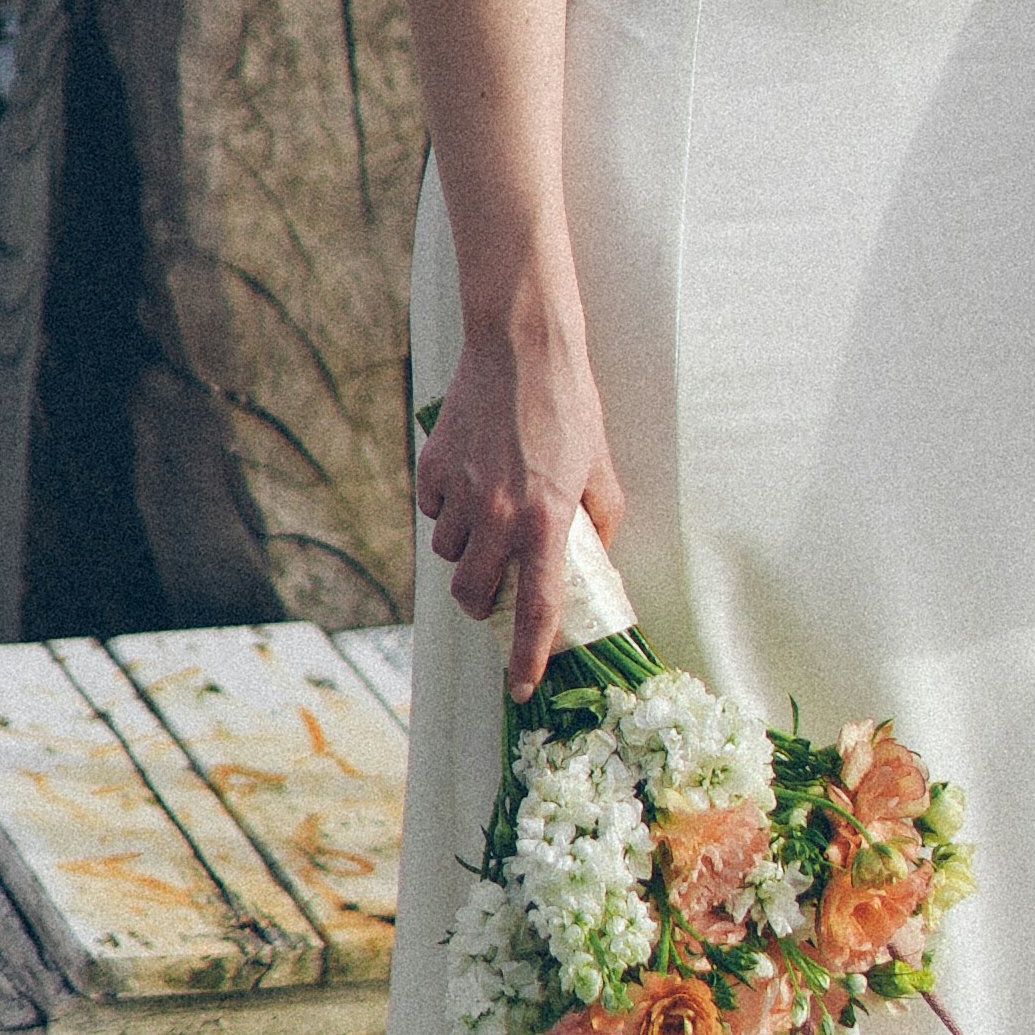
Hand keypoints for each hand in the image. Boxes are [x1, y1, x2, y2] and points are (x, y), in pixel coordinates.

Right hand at [412, 304, 626, 694]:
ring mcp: (462, 493)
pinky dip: (448, 510)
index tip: (521, 687)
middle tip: (497, 588)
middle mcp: (499, 515)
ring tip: (490, 518)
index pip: (536, 608)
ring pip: (448, 554)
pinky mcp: (435, 469)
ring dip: (466, 551)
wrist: (521, 347)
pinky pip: (433, 512)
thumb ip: (600, 521)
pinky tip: (470, 482)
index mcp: (547, 520)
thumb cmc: (568, 404)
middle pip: (473, 596)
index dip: (528, 656)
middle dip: (482, 605)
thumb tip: (595, 556)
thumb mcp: (601, 467)